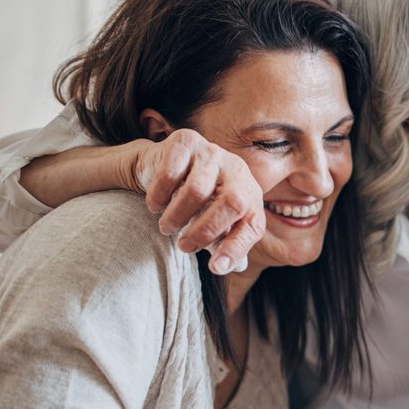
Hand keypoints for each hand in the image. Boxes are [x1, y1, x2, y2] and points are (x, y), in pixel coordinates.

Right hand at [123, 129, 264, 273]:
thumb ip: (226, 247)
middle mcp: (237, 170)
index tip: (215, 268)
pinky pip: (171, 173)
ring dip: (177, 216)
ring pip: (197, 190)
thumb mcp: (215, 225)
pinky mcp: (186, 141)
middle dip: (205, 231)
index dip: (236, 248)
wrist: (163, 167)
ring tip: (166, 227)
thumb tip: (229, 267)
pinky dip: (159, 196)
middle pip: (233, 203)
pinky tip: (155, 205)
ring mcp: (213, 152)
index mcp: (250, 194)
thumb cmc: (196, 203)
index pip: (252, 224)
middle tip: (183, 246)